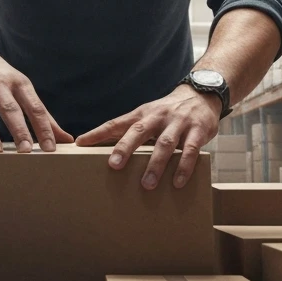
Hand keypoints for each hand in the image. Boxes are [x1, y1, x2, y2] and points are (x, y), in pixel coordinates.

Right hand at [0, 47, 72, 153]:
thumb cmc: (3, 79)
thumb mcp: (24, 90)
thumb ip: (43, 116)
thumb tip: (66, 139)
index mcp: (20, 84)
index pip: (35, 108)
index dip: (44, 128)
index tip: (51, 148)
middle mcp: (0, 85)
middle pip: (11, 109)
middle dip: (19, 130)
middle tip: (26, 151)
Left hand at [75, 84, 219, 189]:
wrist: (201, 96)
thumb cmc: (167, 113)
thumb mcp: (148, 116)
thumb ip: (130, 131)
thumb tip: (105, 149)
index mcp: (141, 114)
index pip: (116, 123)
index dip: (98, 132)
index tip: (80, 143)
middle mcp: (157, 117)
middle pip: (138, 131)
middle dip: (125, 148)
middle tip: (113, 165)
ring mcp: (178, 123)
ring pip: (164, 143)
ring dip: (155, 164)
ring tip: (146, 184)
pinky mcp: (197, 131)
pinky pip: (189, 150)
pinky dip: (183, 167)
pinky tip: (177, 182)